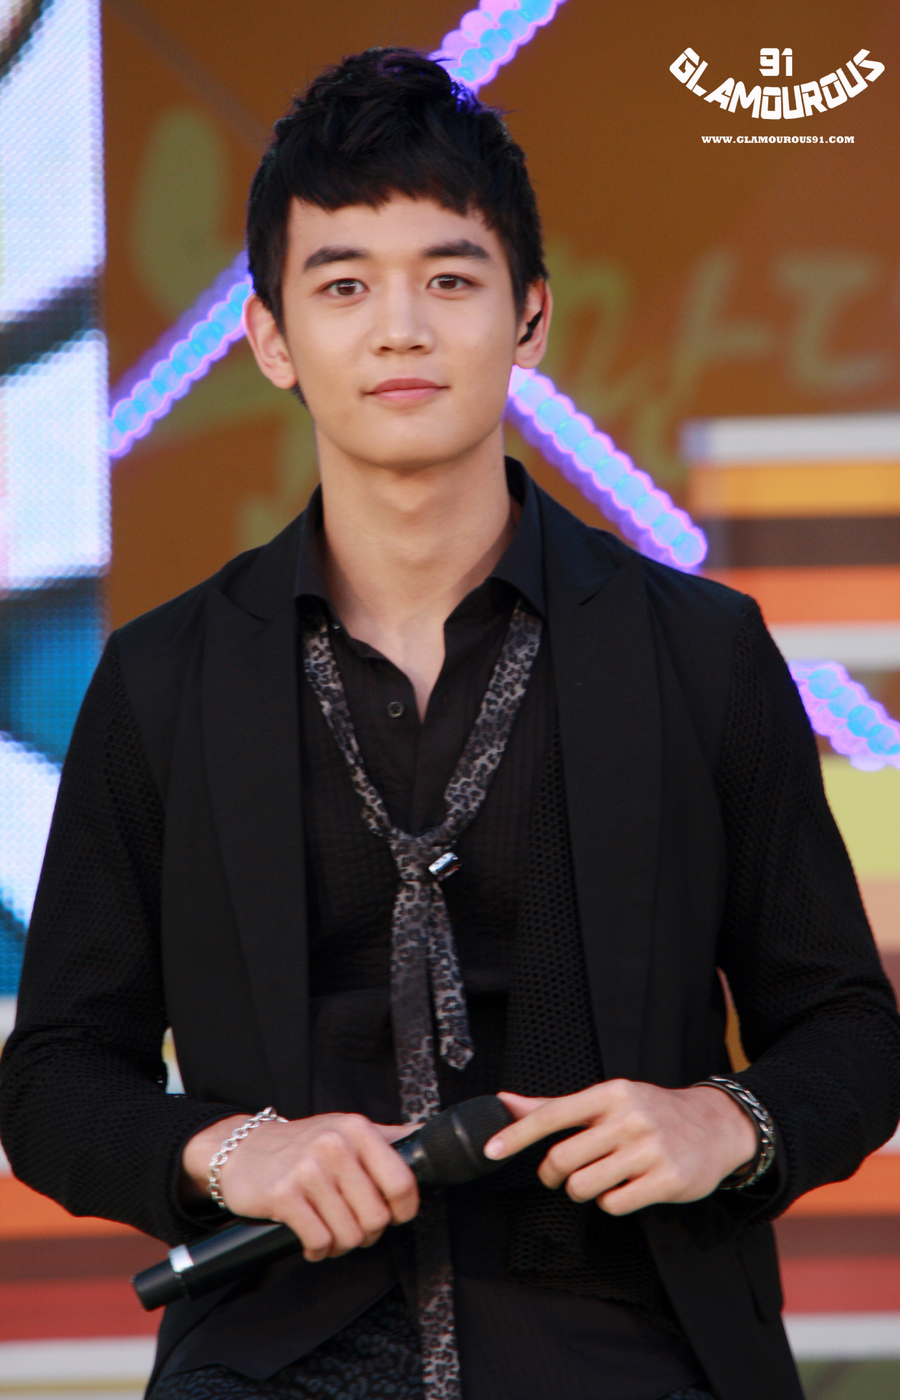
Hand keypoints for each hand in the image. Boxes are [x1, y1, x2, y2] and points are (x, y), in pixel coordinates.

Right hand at [181, 1114, 418, 1261]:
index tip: (392, 1215)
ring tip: (329, 1230)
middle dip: (367, 1232)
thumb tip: (428, 1136)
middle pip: (376, 1217)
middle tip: (352, 1225)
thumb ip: (388, 1137)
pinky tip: (310, 1237)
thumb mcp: (346, 1130)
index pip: (402, 1183)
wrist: (243, 1149)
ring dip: (341, 1243)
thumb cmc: (302, 1144)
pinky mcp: (283, 1195)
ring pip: (349, 1235)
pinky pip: (319, 1241)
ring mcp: (307, 1169)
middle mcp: (335, 1145)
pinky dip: (318, 1249)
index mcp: (357, 1129)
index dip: (402, 1211)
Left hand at [483, 1080, 757, 1214]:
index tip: (490, 1150)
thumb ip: (554, 1105)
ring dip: (582, 1190)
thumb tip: (503, 1101)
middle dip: (554, 1174)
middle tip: (561, 1175)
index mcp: (610, 1094)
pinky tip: (626, 1188)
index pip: (552, 1114)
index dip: (517, 1134)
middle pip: (562, 1159)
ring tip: (599, 1179)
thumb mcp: (607, 1099)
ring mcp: (649, 1149)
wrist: (715, 1126)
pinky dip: (611, 1202)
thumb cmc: (650, 1113)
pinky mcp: (666, 1180)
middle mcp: (629, 1118)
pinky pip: (614, 1204)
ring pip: (584, 1186)